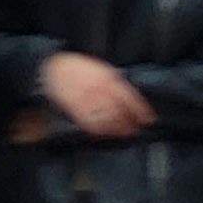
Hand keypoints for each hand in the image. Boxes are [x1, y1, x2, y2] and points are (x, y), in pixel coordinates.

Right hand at [39, 54, 154, 138]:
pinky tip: (107, 133)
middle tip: (138, 129)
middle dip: (131, 122)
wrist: (54, 69)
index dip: (141, 110)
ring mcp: (87, 101)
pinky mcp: (77, 110)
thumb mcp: (100, 68)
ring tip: (126, 133)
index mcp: (107, 78)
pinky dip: (102, 130)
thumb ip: (114, 81)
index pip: (129, 97)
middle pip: (121, 111)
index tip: (149, 118)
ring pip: (108, 120)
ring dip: (119, 129)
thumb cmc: (78, 68)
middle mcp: (99, 91)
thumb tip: (129, 96)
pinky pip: (92, 124)